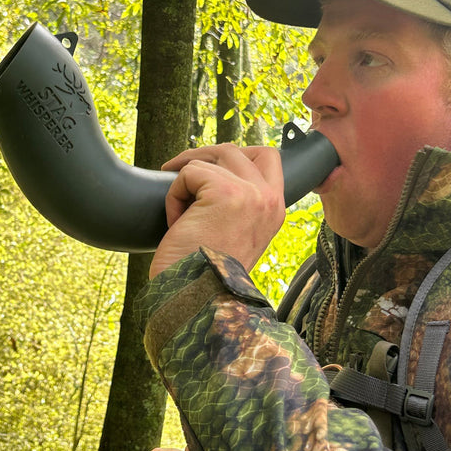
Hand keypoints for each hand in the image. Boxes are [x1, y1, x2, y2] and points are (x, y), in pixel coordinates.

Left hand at [149, 143, 285, 277]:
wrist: (199, 299)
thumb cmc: (207, 272)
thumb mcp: (238, 233)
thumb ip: (240, 203)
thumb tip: (214, 169)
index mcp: (275, 209)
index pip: (268, 157)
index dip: (236, 155)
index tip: (210, 167)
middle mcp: (269, 199)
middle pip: (235, 150)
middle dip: (204, 157)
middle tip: (180, 172)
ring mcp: (249, 193)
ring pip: (209, 160)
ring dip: (186, 182)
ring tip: (181, 214)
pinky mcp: (223, 192)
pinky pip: (188, 173)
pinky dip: (174, 196)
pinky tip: (178, 223)